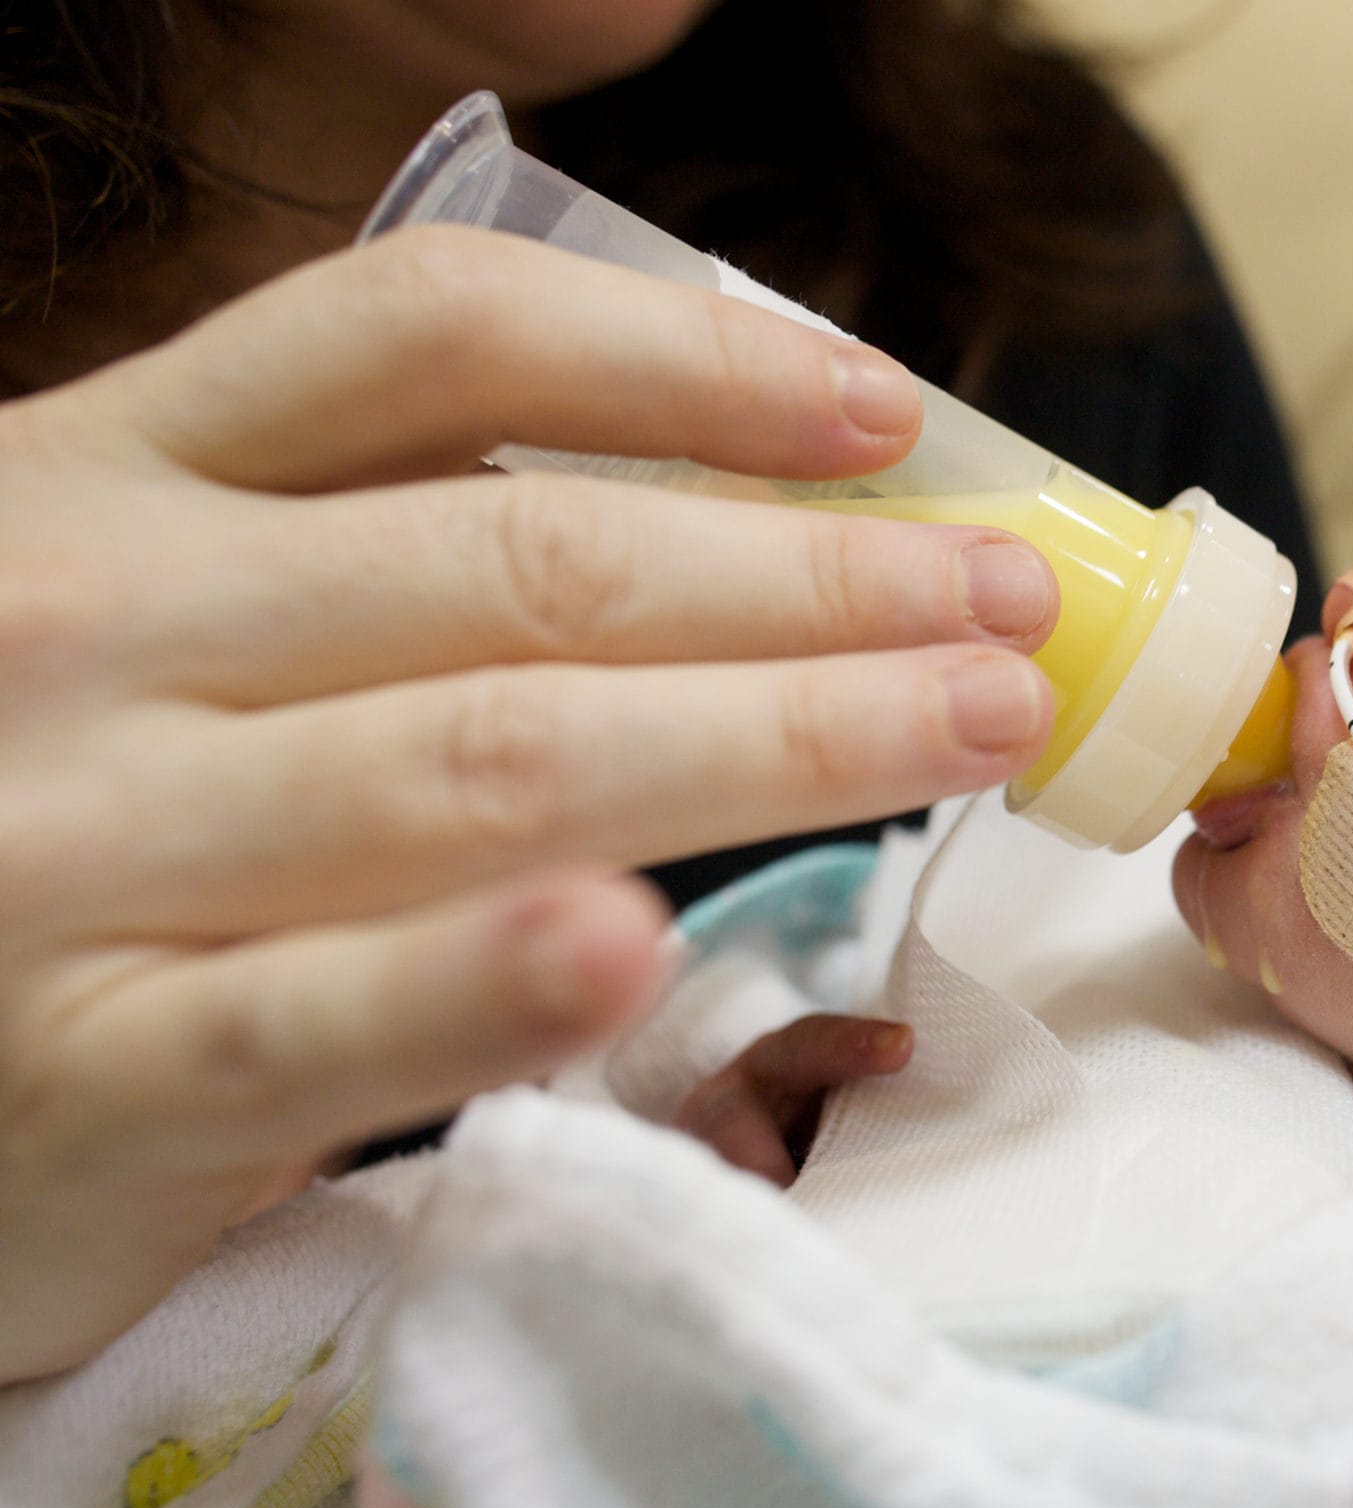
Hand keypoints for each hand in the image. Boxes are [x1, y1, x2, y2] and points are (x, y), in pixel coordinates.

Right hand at [0, 229, 1058, 1382]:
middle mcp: (93, 625)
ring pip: (482, 760)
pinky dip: (488, 973)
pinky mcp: (83, 1074)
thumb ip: (359, 546)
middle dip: (810, 577)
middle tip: (1011, 607)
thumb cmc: (33, 806)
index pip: (426, 344)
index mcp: (116, 476)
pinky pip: (316, 1015)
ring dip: (769, 735)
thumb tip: (724, 508)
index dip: (686, 364)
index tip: (887, 413)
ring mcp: (80, 849)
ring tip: (965, 723)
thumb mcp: (145, 610)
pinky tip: (639, 941)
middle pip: (518, 560)